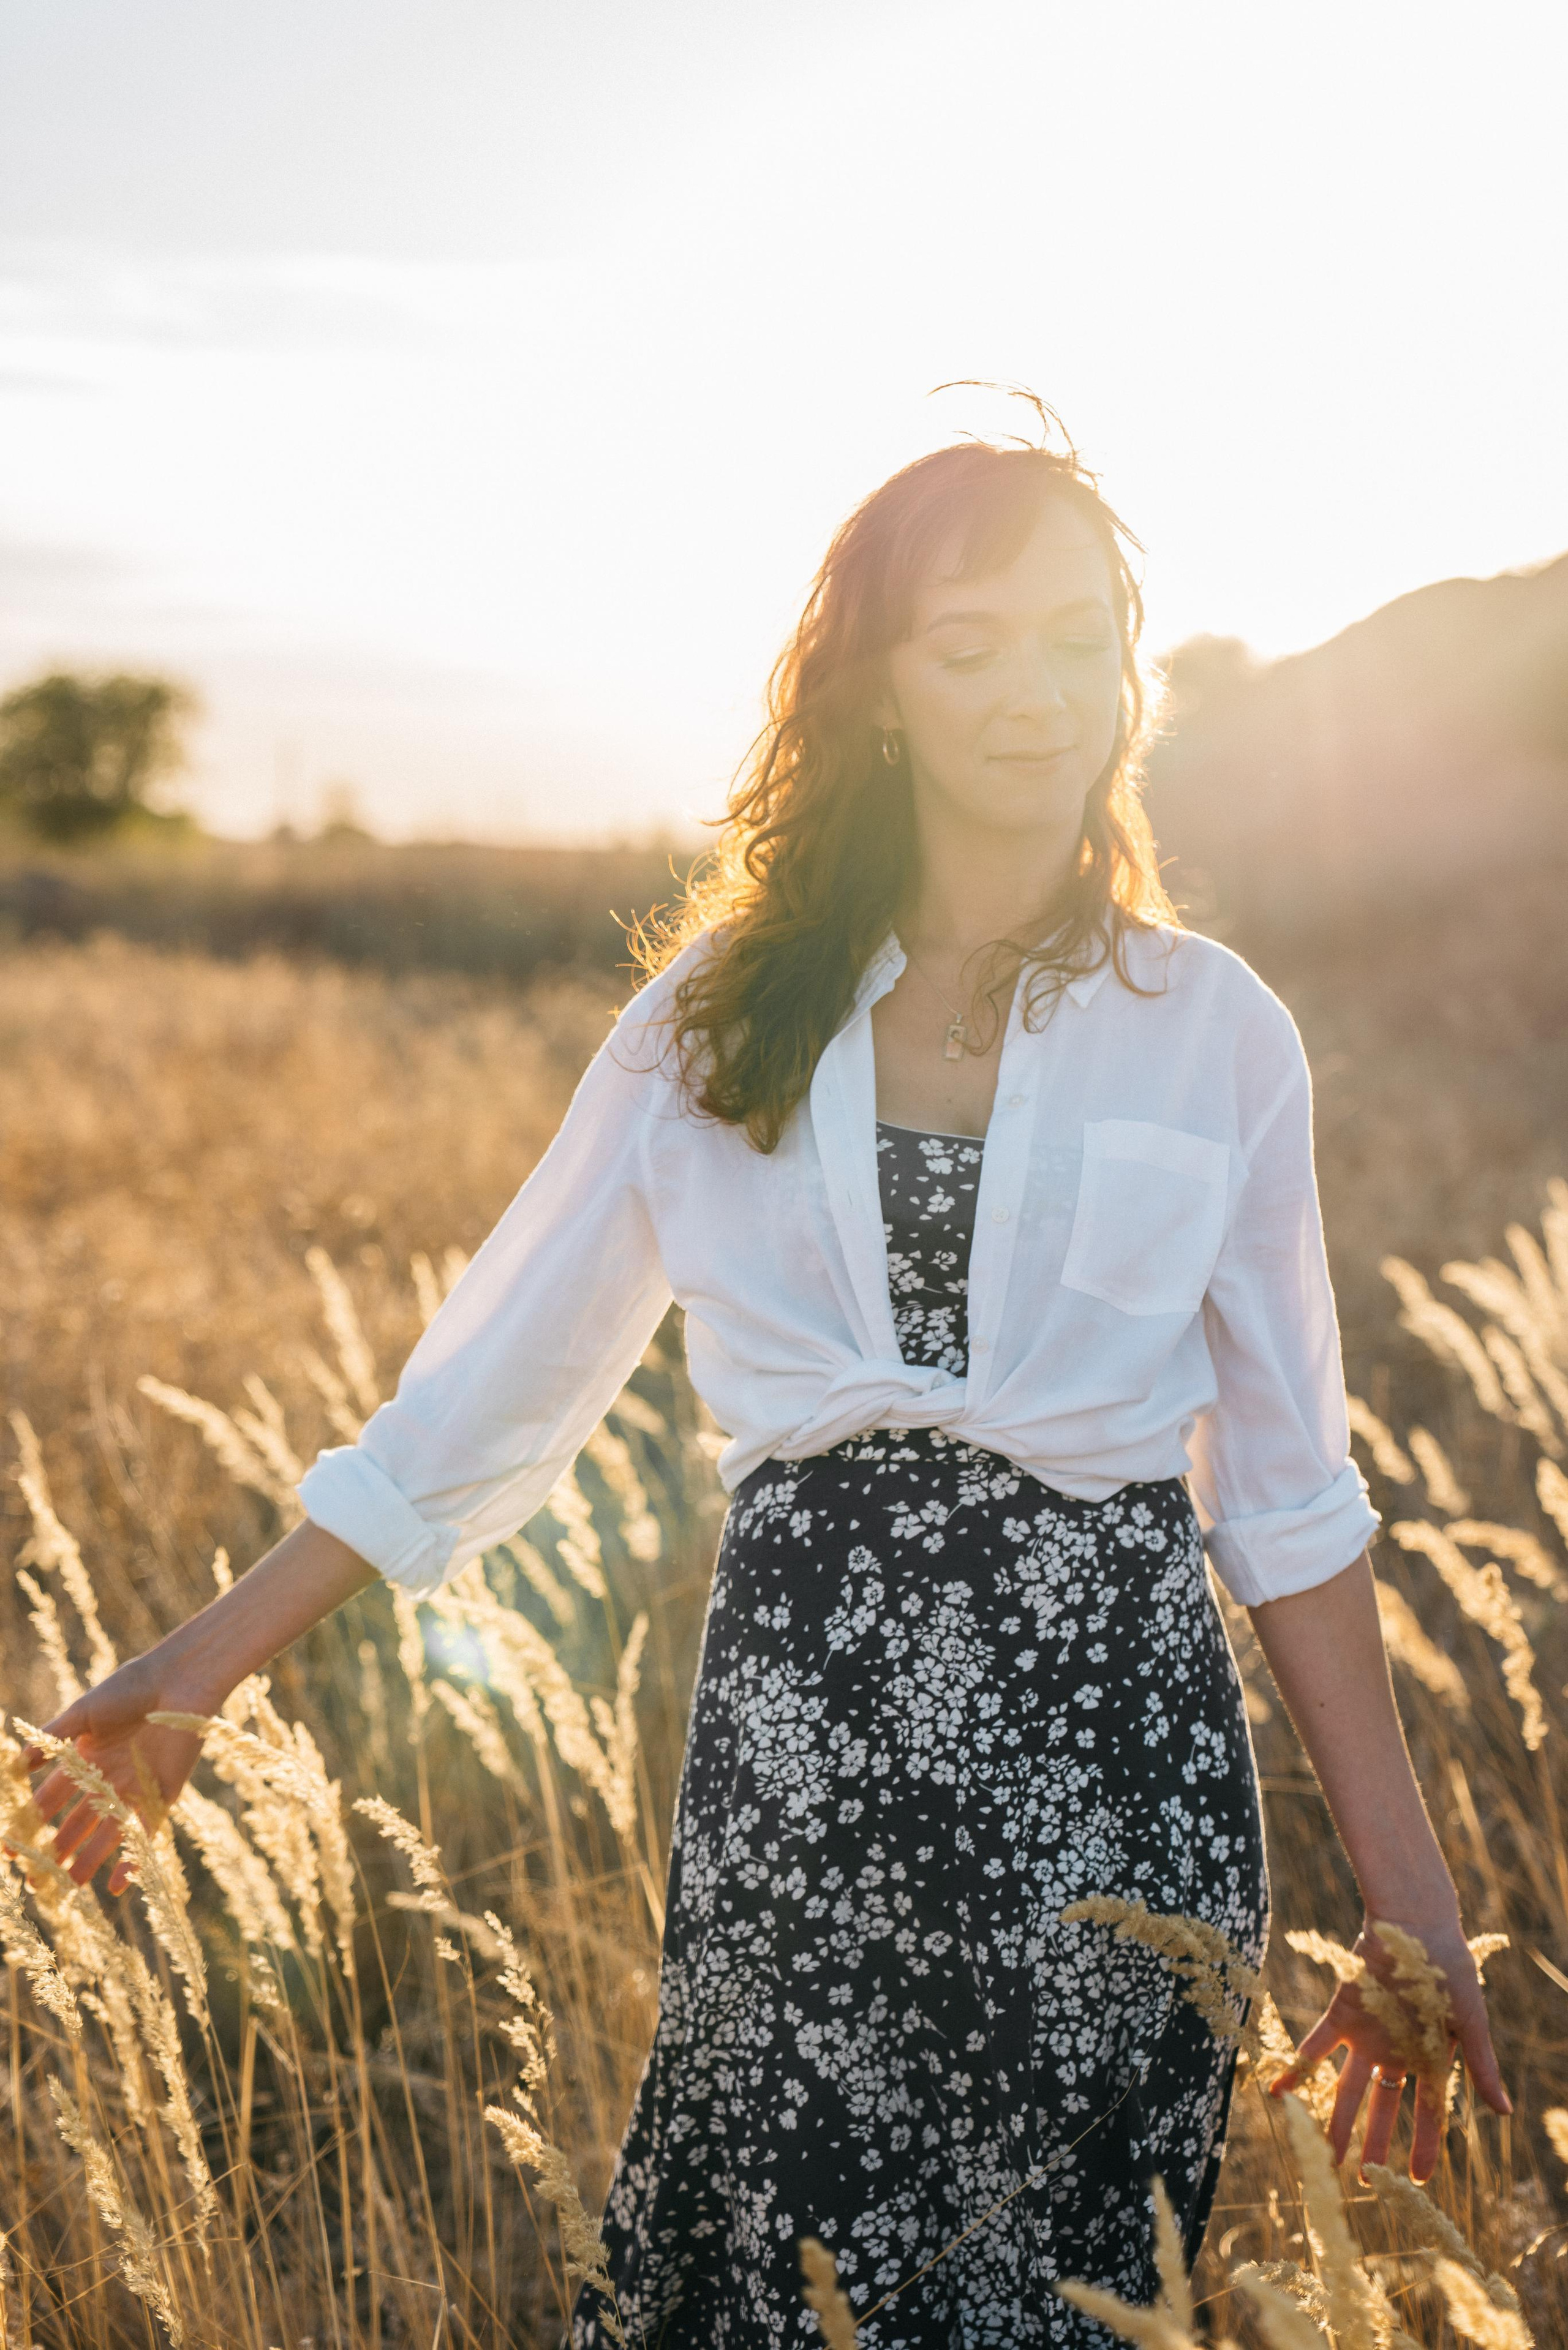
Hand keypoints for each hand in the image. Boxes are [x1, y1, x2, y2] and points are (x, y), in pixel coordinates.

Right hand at [18, 1657, 209, 1896]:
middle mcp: (108, 1778)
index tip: (11, 1849)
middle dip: (56, 1850)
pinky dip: (131, 1860)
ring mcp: (136, 1788)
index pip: (52, 1798)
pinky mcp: (163, 1794)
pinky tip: (115, 1886)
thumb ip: (52, 1740)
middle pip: (77, 1822)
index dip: (31, 1823)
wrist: (179, 1680)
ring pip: (107, 1834)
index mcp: (86, 1758)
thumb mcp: (84, 1712)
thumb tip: (17, 1765)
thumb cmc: (131, 1687)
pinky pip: (144, 1833)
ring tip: (68, 1885)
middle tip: (35, 1880)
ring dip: (88, 1860)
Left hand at [1271, 1915, 1511, 2181]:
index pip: (1428, 2111)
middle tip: (1363, 2180)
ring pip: (1348, 2086)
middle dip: (1375, 2142)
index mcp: (1430, 2056)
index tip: (1421, 2180)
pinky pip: (1315, 2046)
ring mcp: (1367, 2034)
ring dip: (1338, 2119)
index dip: (1426, 2145)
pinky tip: (1279, 2091)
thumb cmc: (1449, 1969)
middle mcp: (1396, 2051)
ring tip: (1326, 2156)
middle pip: (1383, 2105)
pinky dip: (1296, 2069)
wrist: (1414, 1923)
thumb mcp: (1471, 2021)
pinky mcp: (1341, 2013)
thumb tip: (1504, 2113)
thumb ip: (1480, 2067)